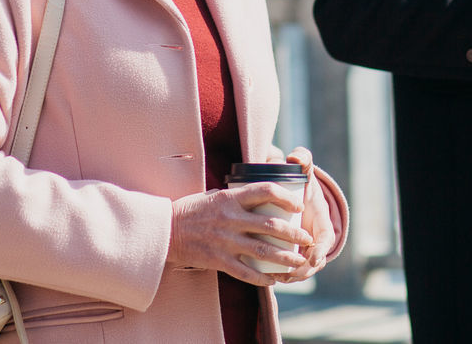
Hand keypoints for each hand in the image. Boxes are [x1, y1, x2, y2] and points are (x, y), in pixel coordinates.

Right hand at [169, 184, 312, 286]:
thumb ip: (235, 197)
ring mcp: (225, 241)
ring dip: (285, 258)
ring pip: (263, 251)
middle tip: (307, 238)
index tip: (298, 205)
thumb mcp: (213, 195)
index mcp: (230, 198)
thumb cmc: (189, 210)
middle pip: (271, 225)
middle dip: (294, 234)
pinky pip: (245, 272)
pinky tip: (273, 280)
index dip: (286, 196)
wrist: (164, 231)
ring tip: (298, 261)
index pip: (265, 191)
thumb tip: (257, 195)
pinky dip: (262, 278)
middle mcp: (230, 219)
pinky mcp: (218, 260)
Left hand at [271, 147, 336, 284]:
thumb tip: (295, 157)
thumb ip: (302, 159)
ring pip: (303, 269)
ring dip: (293, 276)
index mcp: (322, 221)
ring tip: (278, 277)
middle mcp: (316, 238)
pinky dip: (285, 276)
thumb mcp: (303, 171)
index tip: (314, 256)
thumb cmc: (300, 184)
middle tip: (291, 271)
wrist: (295, 196)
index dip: (321, 249)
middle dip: (305, 268)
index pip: (327, 239)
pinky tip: (272, 278)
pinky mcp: (294, 255)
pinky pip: (292, 270)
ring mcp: (306, 249)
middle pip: (315, 260)